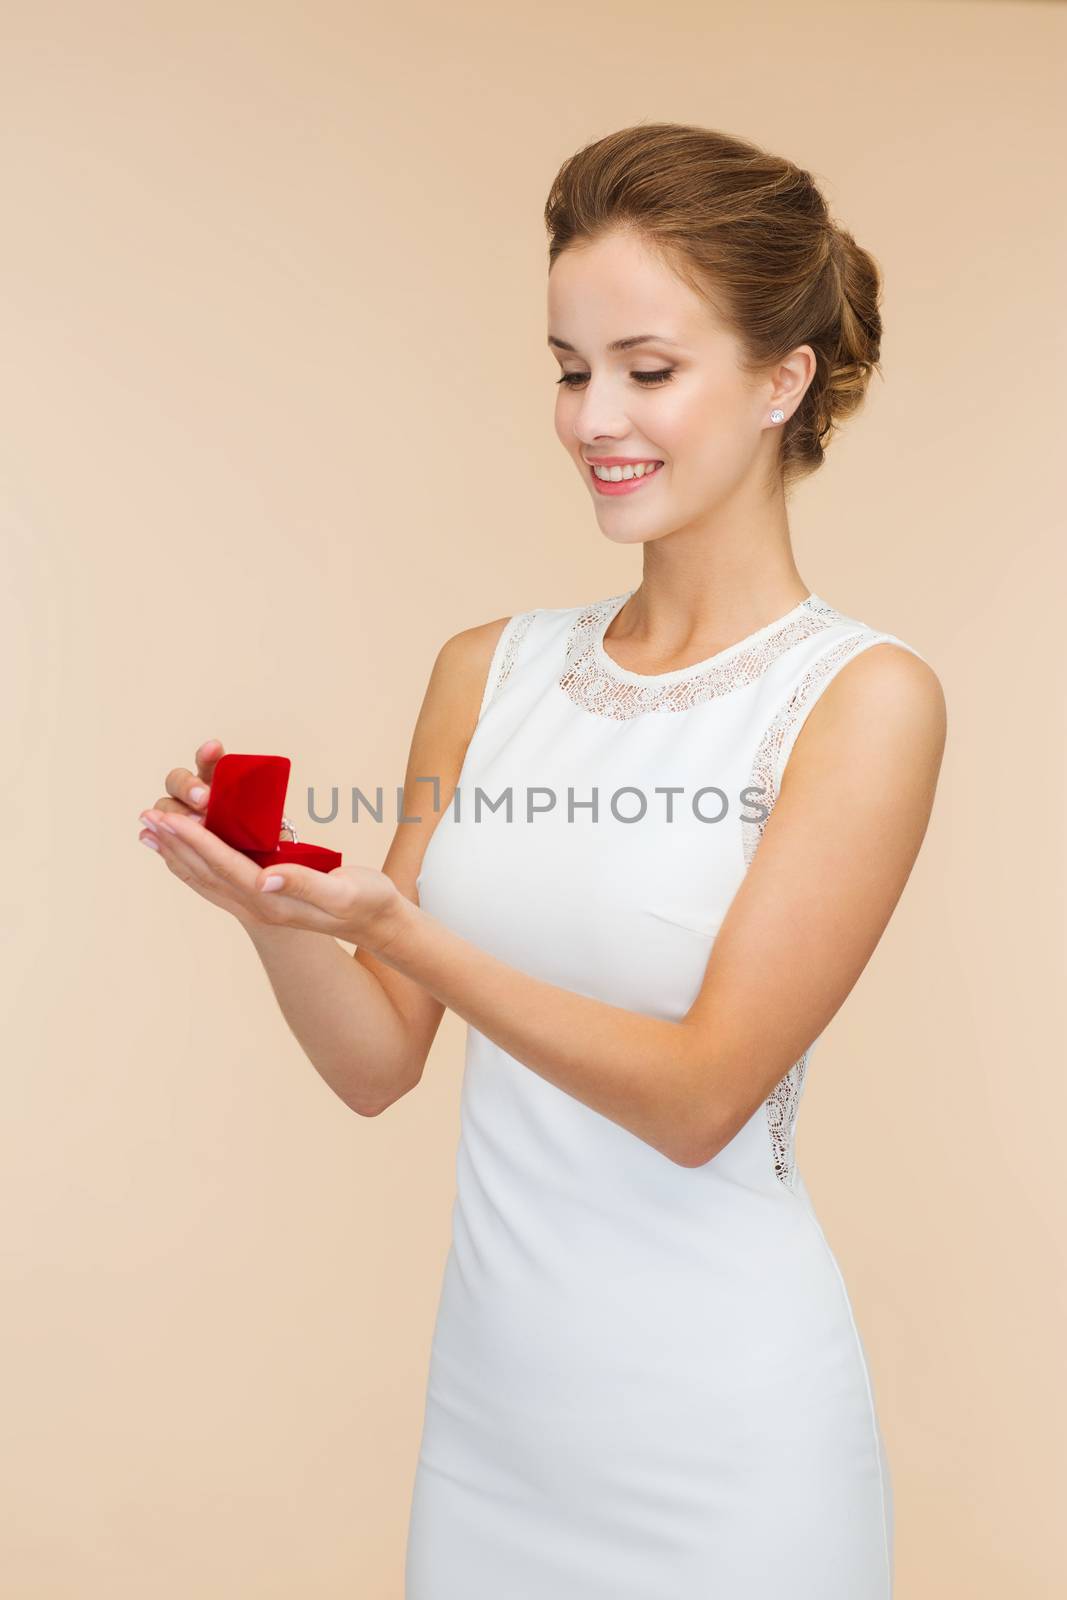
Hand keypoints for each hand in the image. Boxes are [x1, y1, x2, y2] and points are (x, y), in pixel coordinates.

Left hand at [138, 739, 403, 946]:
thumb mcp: (343, 891)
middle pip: (204, 871)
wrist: (378, 923)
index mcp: (272, 901)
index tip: (169, 818)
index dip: (194, 840)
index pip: (223, 865)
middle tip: (146, 818)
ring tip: (149, 833)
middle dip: (173, 843)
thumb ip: (305, 882)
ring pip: (205, 877)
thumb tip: (266, 876)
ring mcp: (258, 904)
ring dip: (175, 854)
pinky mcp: (264, 898)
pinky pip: (218, 881)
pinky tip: (182, 854)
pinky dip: (193, 864)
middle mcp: (257, 905)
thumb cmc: (366, 901)